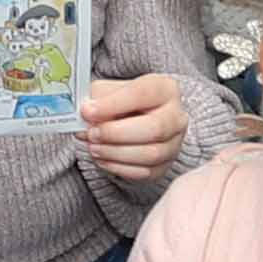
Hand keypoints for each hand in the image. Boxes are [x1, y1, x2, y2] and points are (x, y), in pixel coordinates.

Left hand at [76, 70, 188, 185]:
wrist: (134, 120)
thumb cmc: (122, 103)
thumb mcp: (110, 90)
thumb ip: (98, 99)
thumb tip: (86, 114)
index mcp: (165, 89)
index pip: (142, 94)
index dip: (113, 104)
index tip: (87, 111)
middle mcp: (176, 117)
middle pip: (154, 128)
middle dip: (116, 133)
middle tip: (92, 133)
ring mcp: (174, 144)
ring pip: (150, 154)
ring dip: (115, 152)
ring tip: (94, 147)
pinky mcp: (165, 166)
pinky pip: (144, 172)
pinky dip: (118, 167)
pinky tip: (102, 158)